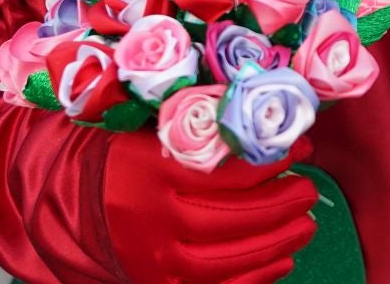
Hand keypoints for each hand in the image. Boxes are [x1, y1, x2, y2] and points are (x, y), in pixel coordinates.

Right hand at [104, 135, 318, 283]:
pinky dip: (254, 278)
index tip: (301, 150)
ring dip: (275, 244)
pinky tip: (282, 261)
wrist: (82, 201)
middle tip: (308, 191)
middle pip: (230, 219)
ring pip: (226, 260)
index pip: (225, 172)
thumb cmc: (132, 156)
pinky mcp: (159, 283)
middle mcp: (154, 219)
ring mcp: (156, 257)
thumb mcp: (159, 129)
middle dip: (280, 206)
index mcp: (154, 170)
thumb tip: (270, 121)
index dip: (271, 163)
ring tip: (304, 225)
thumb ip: (206, 126)